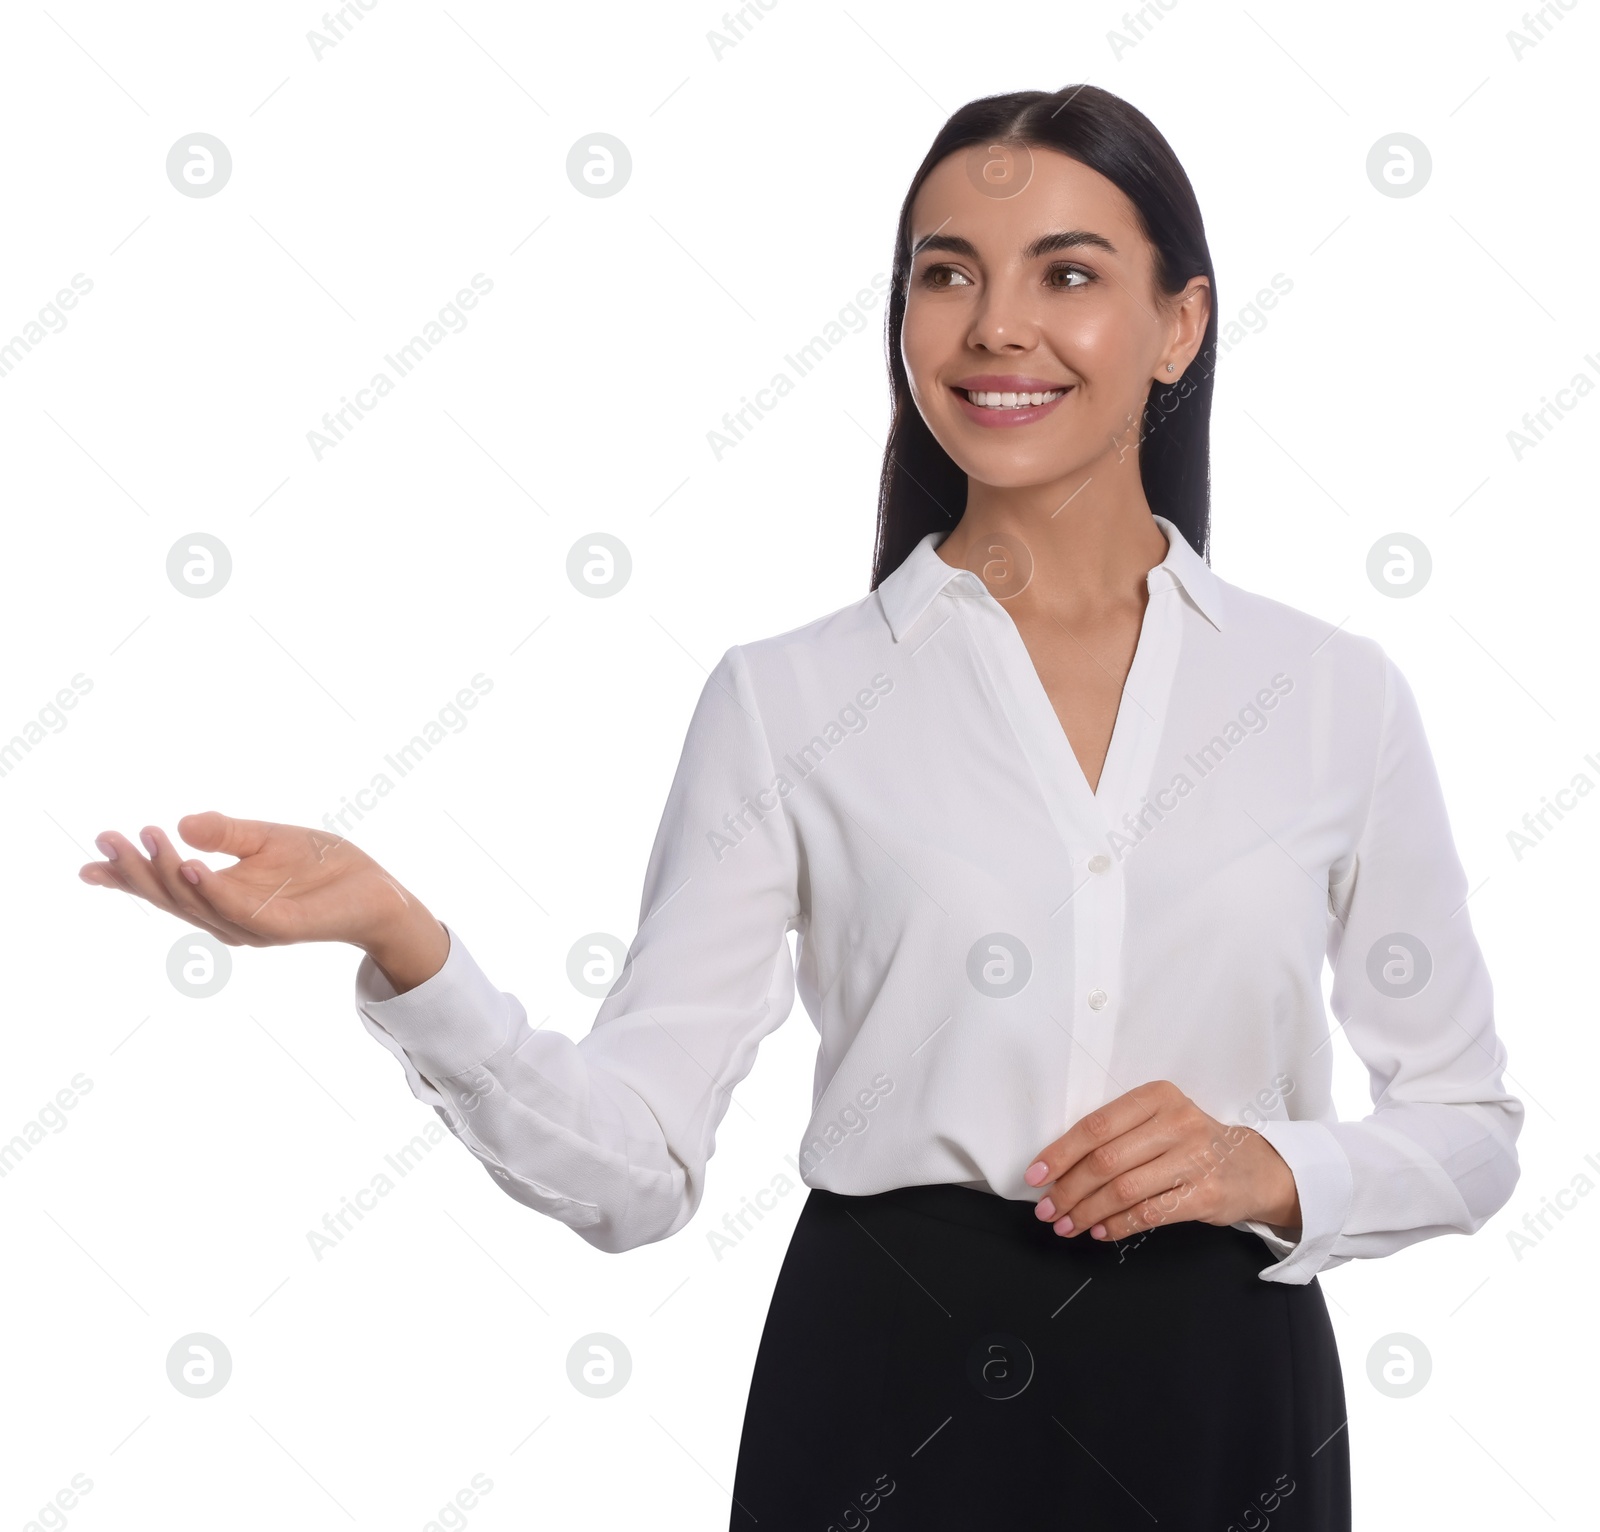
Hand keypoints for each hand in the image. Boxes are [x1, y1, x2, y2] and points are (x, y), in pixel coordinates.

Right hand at [78, 812, 448, 986]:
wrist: (377, 890)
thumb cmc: (321, 866)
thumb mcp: (267, 838)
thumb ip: (226, 833)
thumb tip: (182, 823)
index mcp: (221, 897)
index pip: (165, 888)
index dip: (127, 879)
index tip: (88, 863)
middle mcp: (229, 917)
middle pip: (171, 897)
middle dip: (136, 870)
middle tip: (108, 838)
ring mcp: (253, 926)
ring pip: (198, 902)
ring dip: (168, 873)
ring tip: (146, 840)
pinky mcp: (281, 927)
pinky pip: (237, 909)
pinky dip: (211, 889)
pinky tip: (190, 865)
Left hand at [1023, 1079, 1300, 1242]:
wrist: (1254, 1166)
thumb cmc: (1191, 1142)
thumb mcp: (1159, 1120)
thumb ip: (1118, 1134)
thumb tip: (1058, 1167)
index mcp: (1157, 1097)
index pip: (1096, 1126)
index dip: (1060, 1154)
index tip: (1036, 1176)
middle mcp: (1177, 1122)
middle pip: (1106, 1161)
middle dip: (1069, 1190)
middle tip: (1047, 1210)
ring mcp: (1194, 1159)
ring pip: (1123, 1190)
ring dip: (1087, 1212)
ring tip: (1066, 1225)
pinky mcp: (1205, 1194)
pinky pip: (1149, 1213)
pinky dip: (1118, 1225)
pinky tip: (1100, 1231)